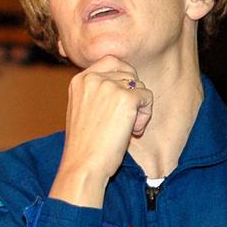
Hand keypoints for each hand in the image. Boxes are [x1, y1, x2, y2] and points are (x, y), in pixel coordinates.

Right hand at [50, 55, 152, 206]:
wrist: (83, 165)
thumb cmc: (84, 144)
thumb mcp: (82, 109)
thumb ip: (97, 92)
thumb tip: (127, 83)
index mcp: (79, 79)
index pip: (112, 61)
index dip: (123, 78)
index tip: (120, 101)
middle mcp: (93, 78)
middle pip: (129, 72)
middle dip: (132, 94)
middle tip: (124, 118)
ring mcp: (110, 86)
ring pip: (140, 85)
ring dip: (139, 107)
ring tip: (127, 128)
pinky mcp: (126, 98)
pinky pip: (148, 97)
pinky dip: (145, 116)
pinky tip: (132, 132)